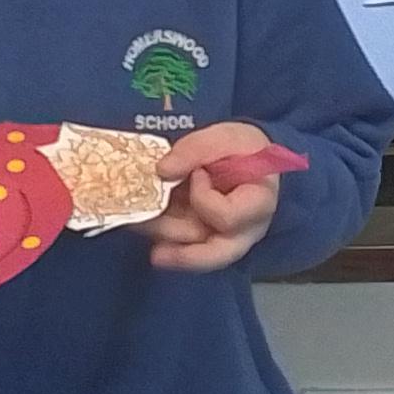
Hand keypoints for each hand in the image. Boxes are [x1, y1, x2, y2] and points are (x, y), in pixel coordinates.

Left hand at [147, 121, 279, 273]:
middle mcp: (244, 230)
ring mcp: (222, 236)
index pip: (229, 217)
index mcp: (258, 205)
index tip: (198, 173)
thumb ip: (196, 150)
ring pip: (192, 249)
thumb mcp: (224, 137)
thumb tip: (162, 170)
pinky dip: (160, 233)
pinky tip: (138, 224)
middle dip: (184, 256)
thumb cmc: (242, 148)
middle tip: (156, 256)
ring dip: (162, 236)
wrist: (244, 153)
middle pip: (217, 255)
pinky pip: (181, 243)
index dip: (206, 199)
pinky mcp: (202, 235)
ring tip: (134, 221)